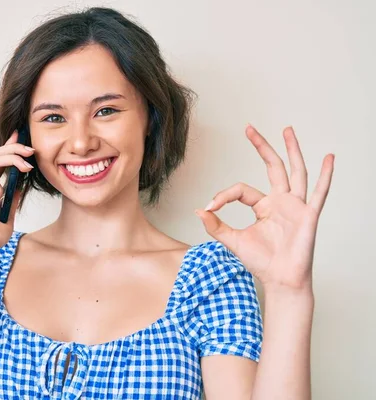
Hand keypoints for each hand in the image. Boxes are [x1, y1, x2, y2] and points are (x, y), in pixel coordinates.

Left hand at [195, 125, 334, 291]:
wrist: (280, 279)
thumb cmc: (261, 262)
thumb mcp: (233, 241)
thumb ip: (216, 226)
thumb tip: (199, 210)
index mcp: (263, 206)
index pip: (242, 189)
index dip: (224, 195)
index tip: (211, 207)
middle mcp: (280, 202)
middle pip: (272, 167)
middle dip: (261, 147)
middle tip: (249, 128)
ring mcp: (296, 206)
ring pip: (295, 171)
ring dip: (291, 150)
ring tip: (286, 129)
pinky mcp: (308, 215)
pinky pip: (319, 192)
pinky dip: (325, 175)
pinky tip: (329, 158)